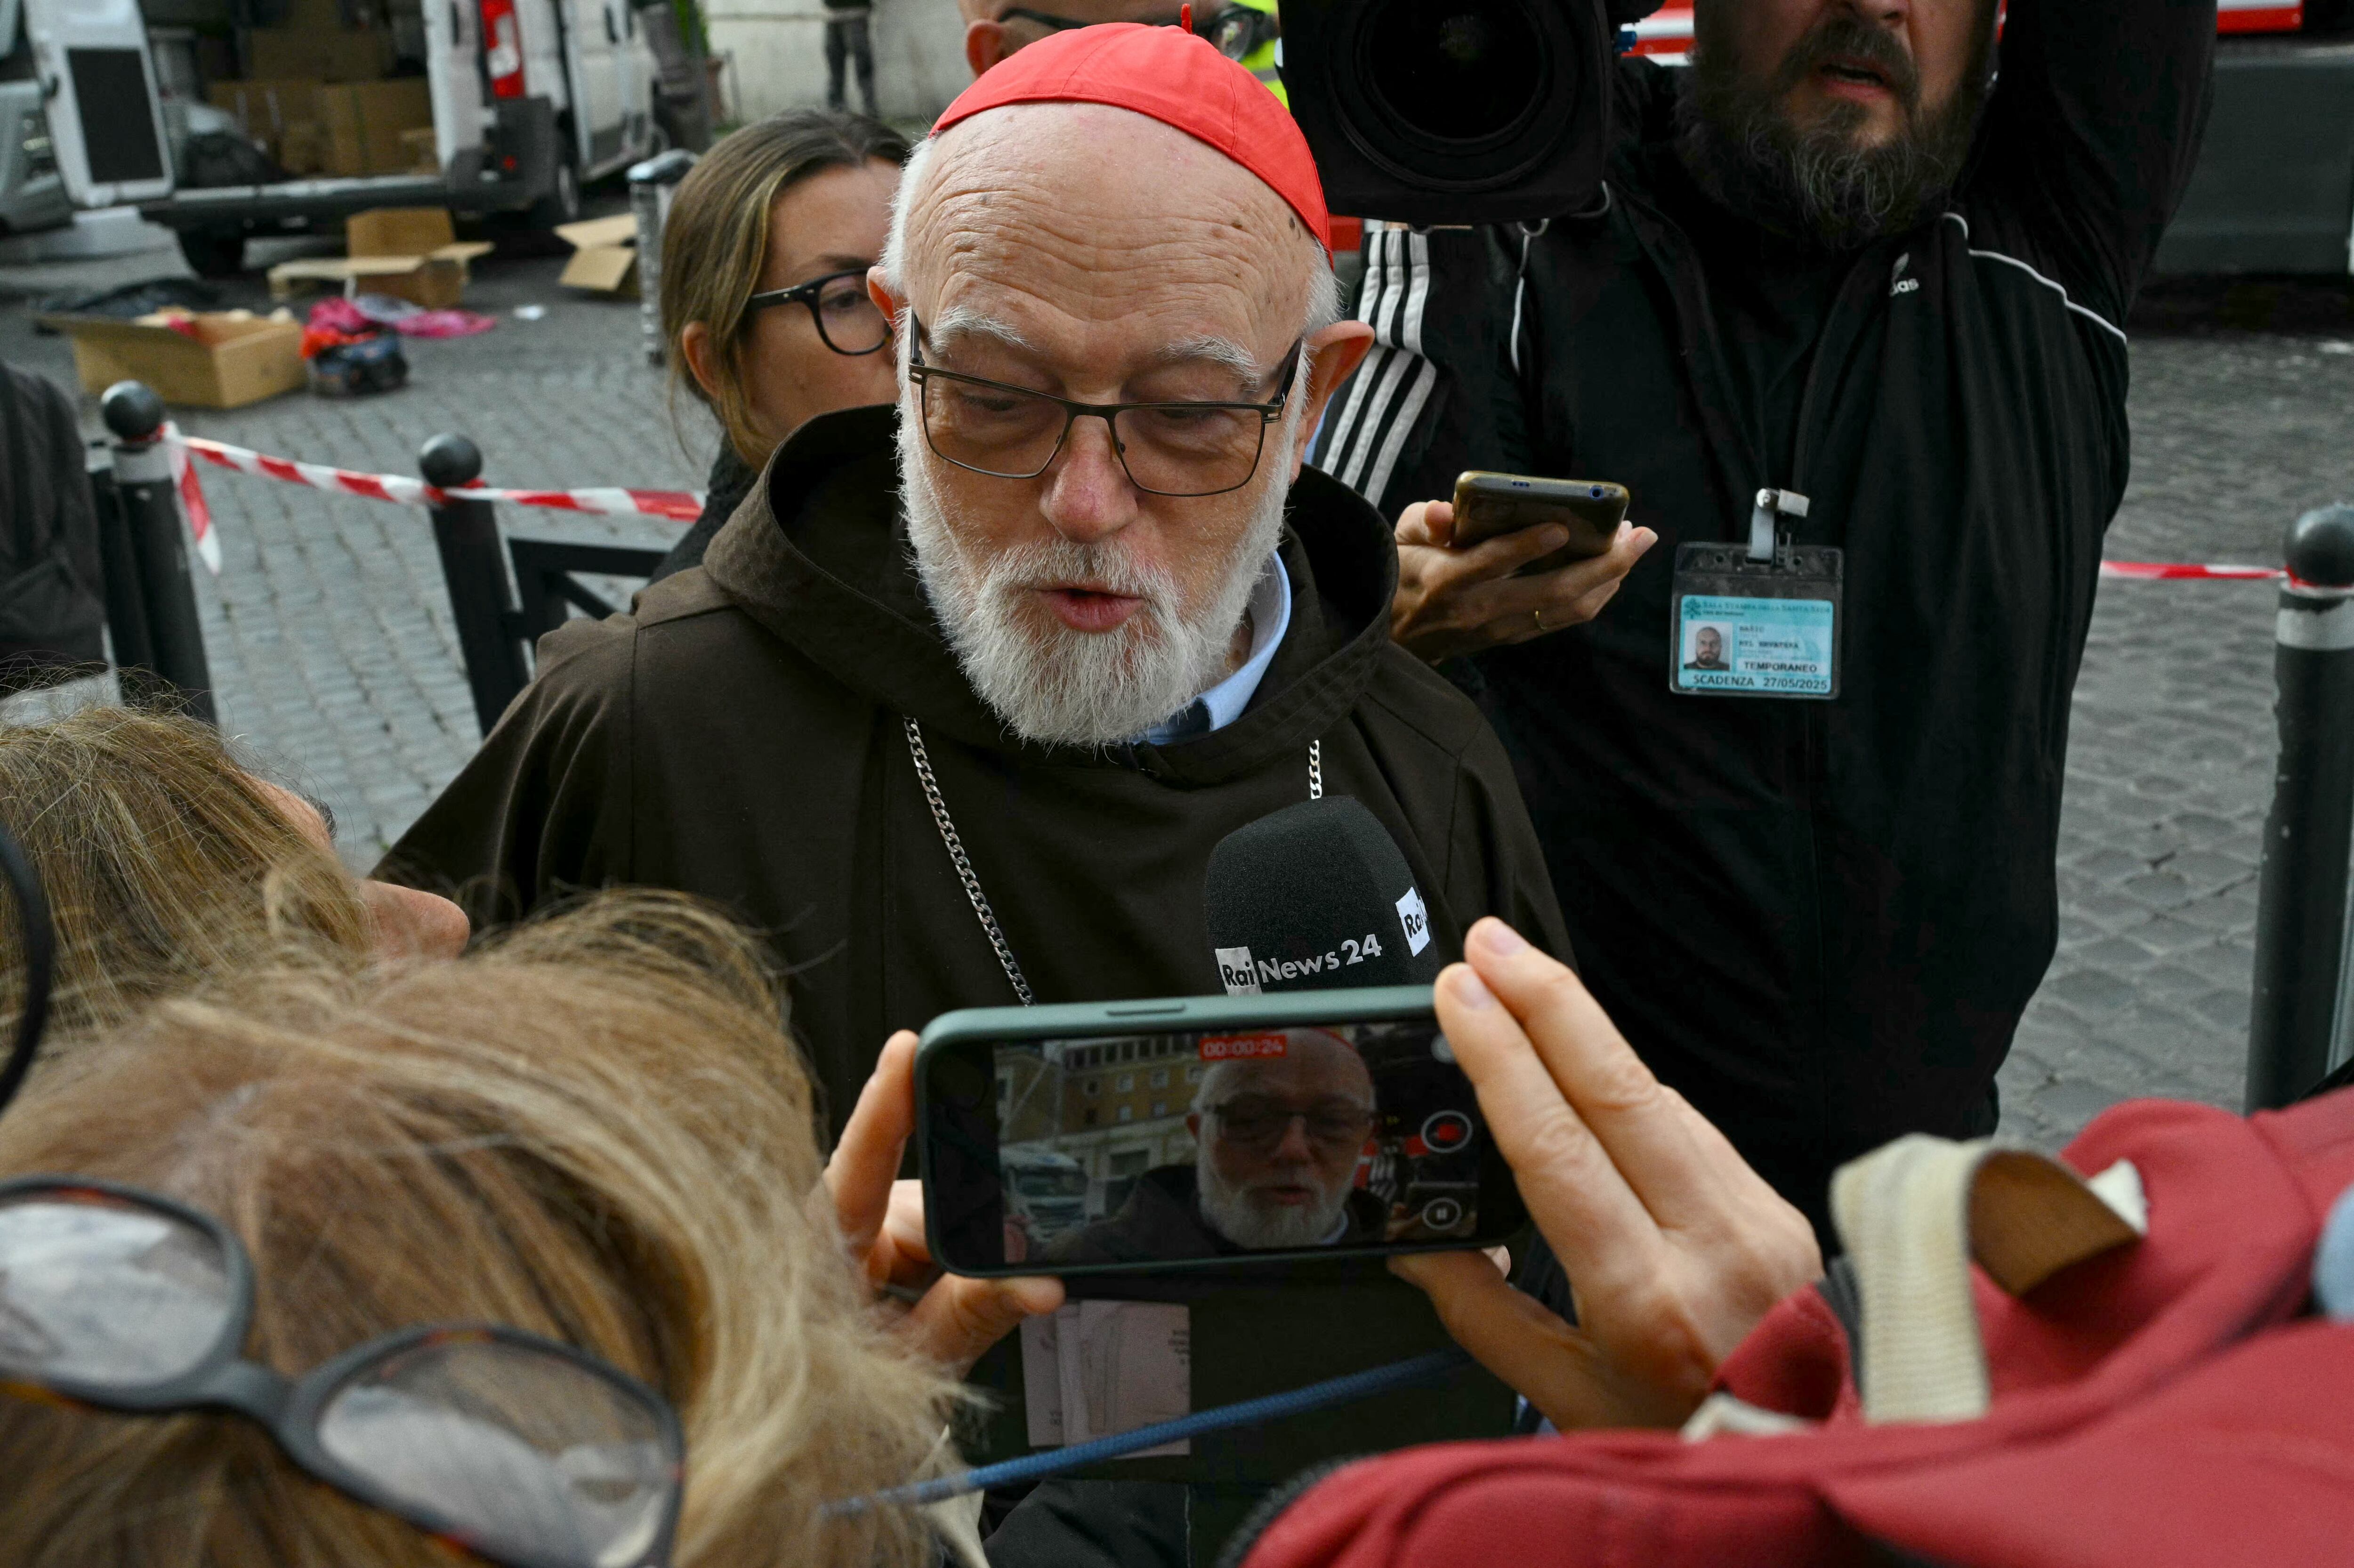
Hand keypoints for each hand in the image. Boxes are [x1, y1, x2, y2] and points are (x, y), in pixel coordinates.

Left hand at [825, 1032, 1063, 1375]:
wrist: (801, 1422)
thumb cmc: (833, 1394)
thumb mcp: (915, 1363)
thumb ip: (974, 1314)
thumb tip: (1041, 1282)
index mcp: (823, 1253)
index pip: (857, 1166)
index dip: (885, 1104)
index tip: (906, 1049)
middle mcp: (836, 1224)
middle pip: (922, 1192)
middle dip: (966, 1226)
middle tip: (967, 1286)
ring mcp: (855, 1226)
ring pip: (935, 1212)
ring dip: (955, 1256)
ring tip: (939, 1317)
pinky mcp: (871, 1233)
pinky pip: (926, 1225)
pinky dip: (946, 1257)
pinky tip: (938, 1300)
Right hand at [1390, 920, 1820, 1428]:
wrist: (1808, 1460)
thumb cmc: (1684, 1442)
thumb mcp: (1567, 1397)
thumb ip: (1484, 1317)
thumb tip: (1422, 1248)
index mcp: (1646, 1300)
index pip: (1559, 1147)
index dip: (1505, 1058)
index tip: (1464, 996)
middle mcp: (1713, 1246)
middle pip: (1622, 1088)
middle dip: (1549, 1000)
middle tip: (1490, 943)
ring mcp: (1759, 1220)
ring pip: (1660, 1098)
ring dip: (1588, 1035)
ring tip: (1522, 985)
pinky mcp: (1779, 1209)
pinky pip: (1695, 1129)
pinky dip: (1635, 1093)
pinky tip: (1590, 1070)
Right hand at [1391, 500, 1656, 663]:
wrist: (1392, 635)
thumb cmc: (1402, 570)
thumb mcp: (1400, 537)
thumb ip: (1424, 520)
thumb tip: (1443, 510)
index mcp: (1448, 578)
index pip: (1493, 561)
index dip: (1529, 546)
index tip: (1563, 525)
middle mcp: (1479, 608)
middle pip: (1552, 590)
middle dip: (1603, 563)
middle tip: (1639, 534)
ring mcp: (1499, 627)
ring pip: (1566, 609)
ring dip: (1609, 579)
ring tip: (1634, 547)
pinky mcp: (1511, 636)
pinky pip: (1562, 619)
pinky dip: (1594, 596)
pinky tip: (1613, 573)